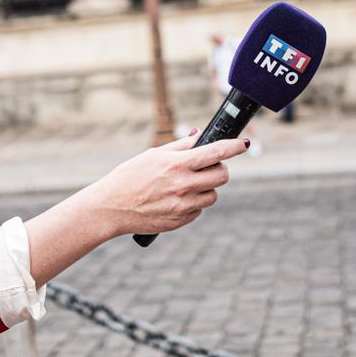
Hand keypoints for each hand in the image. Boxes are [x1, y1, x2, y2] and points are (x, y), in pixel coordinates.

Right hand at [83, 133, 247, 237]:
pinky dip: (194, 203)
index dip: (234, 147)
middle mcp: (183, 185)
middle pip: (221, 176)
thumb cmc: (129, 176)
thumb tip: (198, 135)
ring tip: (187, 184)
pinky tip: (176, 198)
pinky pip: (199, 210)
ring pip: (213, 195)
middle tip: (207, 167)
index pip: (215, 152)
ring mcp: (183, 205)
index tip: (244, 143)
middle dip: (218, 170)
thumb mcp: (152, 155)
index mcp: (177, 164)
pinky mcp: (180, 221)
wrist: (111, 207)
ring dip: (207, 188)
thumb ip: (179, 146)